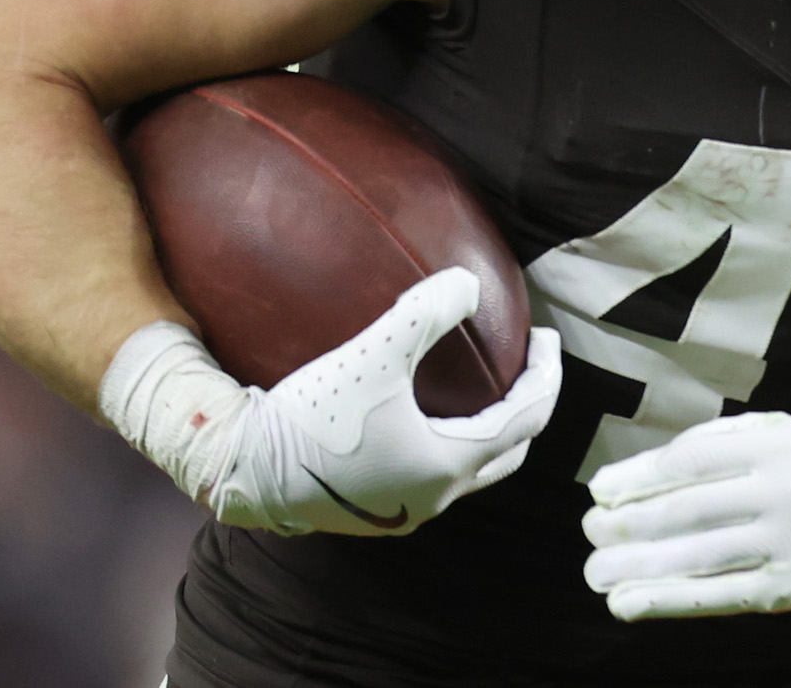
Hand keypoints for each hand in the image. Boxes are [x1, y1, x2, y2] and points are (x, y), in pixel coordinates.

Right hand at [102, 266, 562, 536]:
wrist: (241, 472)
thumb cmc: (312, 421)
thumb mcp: (373, 356)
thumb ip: (424, 314)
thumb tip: (470, 282)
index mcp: (448, 465)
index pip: (527, 419)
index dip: (547, 376)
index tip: (548, 340)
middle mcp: (432, 496)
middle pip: (505, 452)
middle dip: (525, 407)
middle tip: (525, 364)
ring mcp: (401, 507)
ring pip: (467, 467)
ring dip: (484, 428)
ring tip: (478, 383)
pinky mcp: (370, 505)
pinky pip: (428, 468)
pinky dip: (445, 437)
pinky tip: (418, 405)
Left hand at [582, 411, 790, 620]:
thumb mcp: (770, 435)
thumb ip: (711, 442)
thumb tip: (634, 475)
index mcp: (771, 444)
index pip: (690, 461)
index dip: (638, 478)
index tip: (599, 492)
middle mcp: (780, 493)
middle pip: (688, 511)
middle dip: (629, 525)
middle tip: (590, 533)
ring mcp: (784, 545)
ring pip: (696, 558)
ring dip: (637, 569)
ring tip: (596, 572)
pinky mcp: (783, 591)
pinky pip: (715, 597)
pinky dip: (665, 601)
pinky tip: (626, 605)